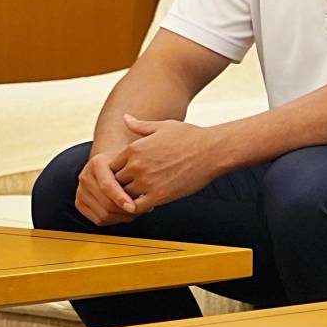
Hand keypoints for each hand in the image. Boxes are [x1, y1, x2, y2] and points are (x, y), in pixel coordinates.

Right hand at [74, 150, 139, 225]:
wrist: (108, 163)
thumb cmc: (124, 162)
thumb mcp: (131, 162)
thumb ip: (135, 175)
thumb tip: (144, 198)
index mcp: (97, 164)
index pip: (107, 185)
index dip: (121, 198)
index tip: (134, 207)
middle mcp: (85, 177)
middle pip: (106, 203)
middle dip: (126, 211)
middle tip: (143, 209)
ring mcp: (80, 191)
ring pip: (103, 214)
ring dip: (123, 217)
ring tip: (137, 212)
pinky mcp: (80, 204)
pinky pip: (99, 219)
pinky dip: (115, 220)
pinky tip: (126, 214)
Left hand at [107, 115, 226, 213]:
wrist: (214, 151)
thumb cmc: (191, 137)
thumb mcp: (164, 126)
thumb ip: (140, 126)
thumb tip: (125, 118)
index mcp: (134, 149)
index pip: (111, 166)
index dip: (119, 171)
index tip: (130, 173)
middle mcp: (136, 165)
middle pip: (115, 182)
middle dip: (122, 185)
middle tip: (133, 187)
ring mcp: (146, 181)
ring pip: (124, 196)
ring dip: (129, 197)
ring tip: (140, 196)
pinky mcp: (159, 195)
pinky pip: (136, 207)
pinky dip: (138, 207)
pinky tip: (148, 203)